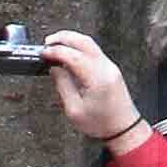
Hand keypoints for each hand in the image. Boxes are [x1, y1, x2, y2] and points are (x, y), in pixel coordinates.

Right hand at [40, 30, 143, 146]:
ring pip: (90, 43)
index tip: (43, 53)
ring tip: (55, 45)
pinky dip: (79, 47)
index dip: (56, 51)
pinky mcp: (110, 68)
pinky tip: (69, 53)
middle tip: (47, 43)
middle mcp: (106, 68)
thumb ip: (63, 85)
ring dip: (72, 40)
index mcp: (96, 78)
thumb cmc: (101, 123)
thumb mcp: (74, 110)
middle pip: (84, 41)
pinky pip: (94, 50)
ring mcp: (110, 66)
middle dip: (63, 37)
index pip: (73, 55)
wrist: (123, 129)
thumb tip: (54, 68)